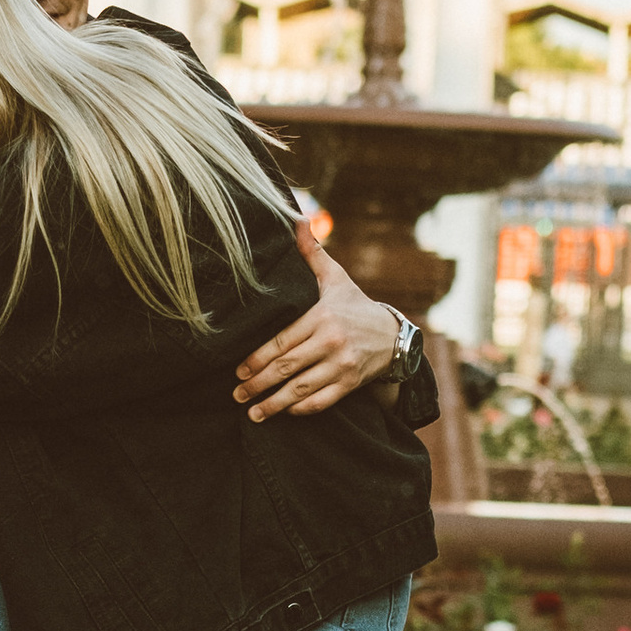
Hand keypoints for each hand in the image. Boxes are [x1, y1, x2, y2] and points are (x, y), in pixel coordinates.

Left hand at [233, 227, 403, 419]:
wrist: (393, 335)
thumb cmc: (355, 305)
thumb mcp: (335, 277)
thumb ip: (312, 253)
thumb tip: (297, 217)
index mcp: (322, 317)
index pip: (282, 341)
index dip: (258, 358)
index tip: (239, 369)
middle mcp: (331, 342)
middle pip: (287, 367)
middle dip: (258, 383)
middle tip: (237, 394)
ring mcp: (342, 365)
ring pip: (301, 389)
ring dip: (274, 404)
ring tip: (253, 412)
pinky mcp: (350, 383)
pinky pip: (322, 401)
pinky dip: (302, 409)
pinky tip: (284, 412)